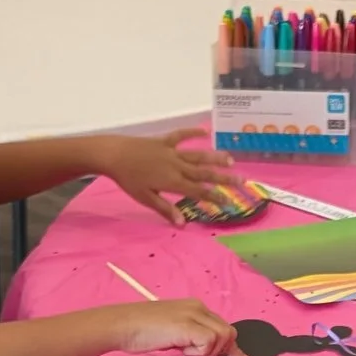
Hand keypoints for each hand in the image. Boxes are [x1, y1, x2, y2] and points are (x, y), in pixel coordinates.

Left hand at [99, 129, 232, 223]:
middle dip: (224, 178)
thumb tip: (182, 223)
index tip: (230, 201)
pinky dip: (192, 133)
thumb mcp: (146, 198)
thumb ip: (165, 209)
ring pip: (198, 155)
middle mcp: (177, 166)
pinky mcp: (164, 142)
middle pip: (204, 173)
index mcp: (173, 182)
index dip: (215, 197)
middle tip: (241, 180)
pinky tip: (204, 132)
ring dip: (215, 157)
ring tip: (230, 160)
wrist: (114, 155)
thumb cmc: (128, 179)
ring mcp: (172, 152)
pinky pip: (181, 136)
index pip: (199, 191)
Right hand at [104, 300, 242, 355]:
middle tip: (197, 355)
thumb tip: (208, 349)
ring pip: (223, 336)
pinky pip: (209, 342)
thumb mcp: (173, 332)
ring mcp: (193, 315)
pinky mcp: (187, 325)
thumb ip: (192, 336)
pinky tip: (180, 349)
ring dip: (207, 351)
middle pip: (228, 331)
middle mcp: (198, 307)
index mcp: (195, 307)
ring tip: (184, 350)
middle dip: (222, 350)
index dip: (231, 345)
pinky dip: (199, 352)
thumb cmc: (142, 331)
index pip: (223, 326)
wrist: (122, 325)